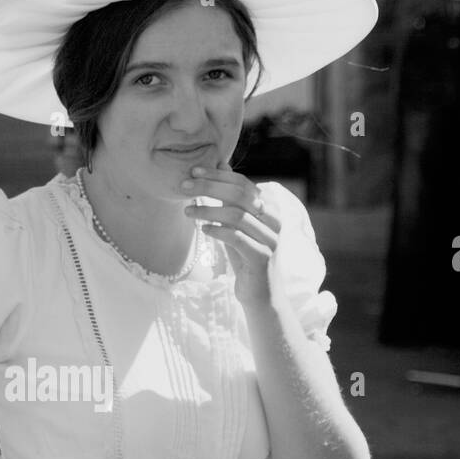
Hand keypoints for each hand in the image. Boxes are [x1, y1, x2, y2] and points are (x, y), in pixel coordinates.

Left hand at [182, 161, 281, 306]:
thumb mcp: (237, 223)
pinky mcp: (261, 258)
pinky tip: (203, 228)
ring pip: (237, 215)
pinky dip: (217, 230)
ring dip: (208, 209)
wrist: (259, 295)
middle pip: (240, 194)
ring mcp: (270, 239)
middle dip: (210, 187)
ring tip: (187, 210)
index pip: (243, 183)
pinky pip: (237, 238)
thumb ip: (232, 197)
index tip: (194, 170)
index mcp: (270, 208)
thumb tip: (221, 163)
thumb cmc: (246, 257)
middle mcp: (274, 221)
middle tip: (184, 186)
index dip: (218, 175)